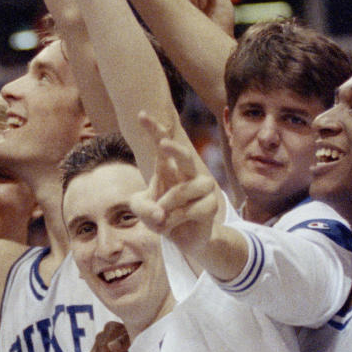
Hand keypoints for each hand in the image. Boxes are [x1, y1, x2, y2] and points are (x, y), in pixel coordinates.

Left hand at [129, 111, 220, 257]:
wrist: (182, 237)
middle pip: (185, 156)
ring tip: (162, 216)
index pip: (161, 143)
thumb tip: (161, 213)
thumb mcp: (141, 211)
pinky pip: (194, 208)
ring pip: (187, 188)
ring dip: (170, 203)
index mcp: (167, 167)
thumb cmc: (160, 216)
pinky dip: (178, 218)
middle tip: (163, 144)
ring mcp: (202, 186)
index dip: (153, 129)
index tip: (141, 114)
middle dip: (175, 149)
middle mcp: (187, 173)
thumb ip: (142, 208)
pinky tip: (174, 224)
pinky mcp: (211, 203)